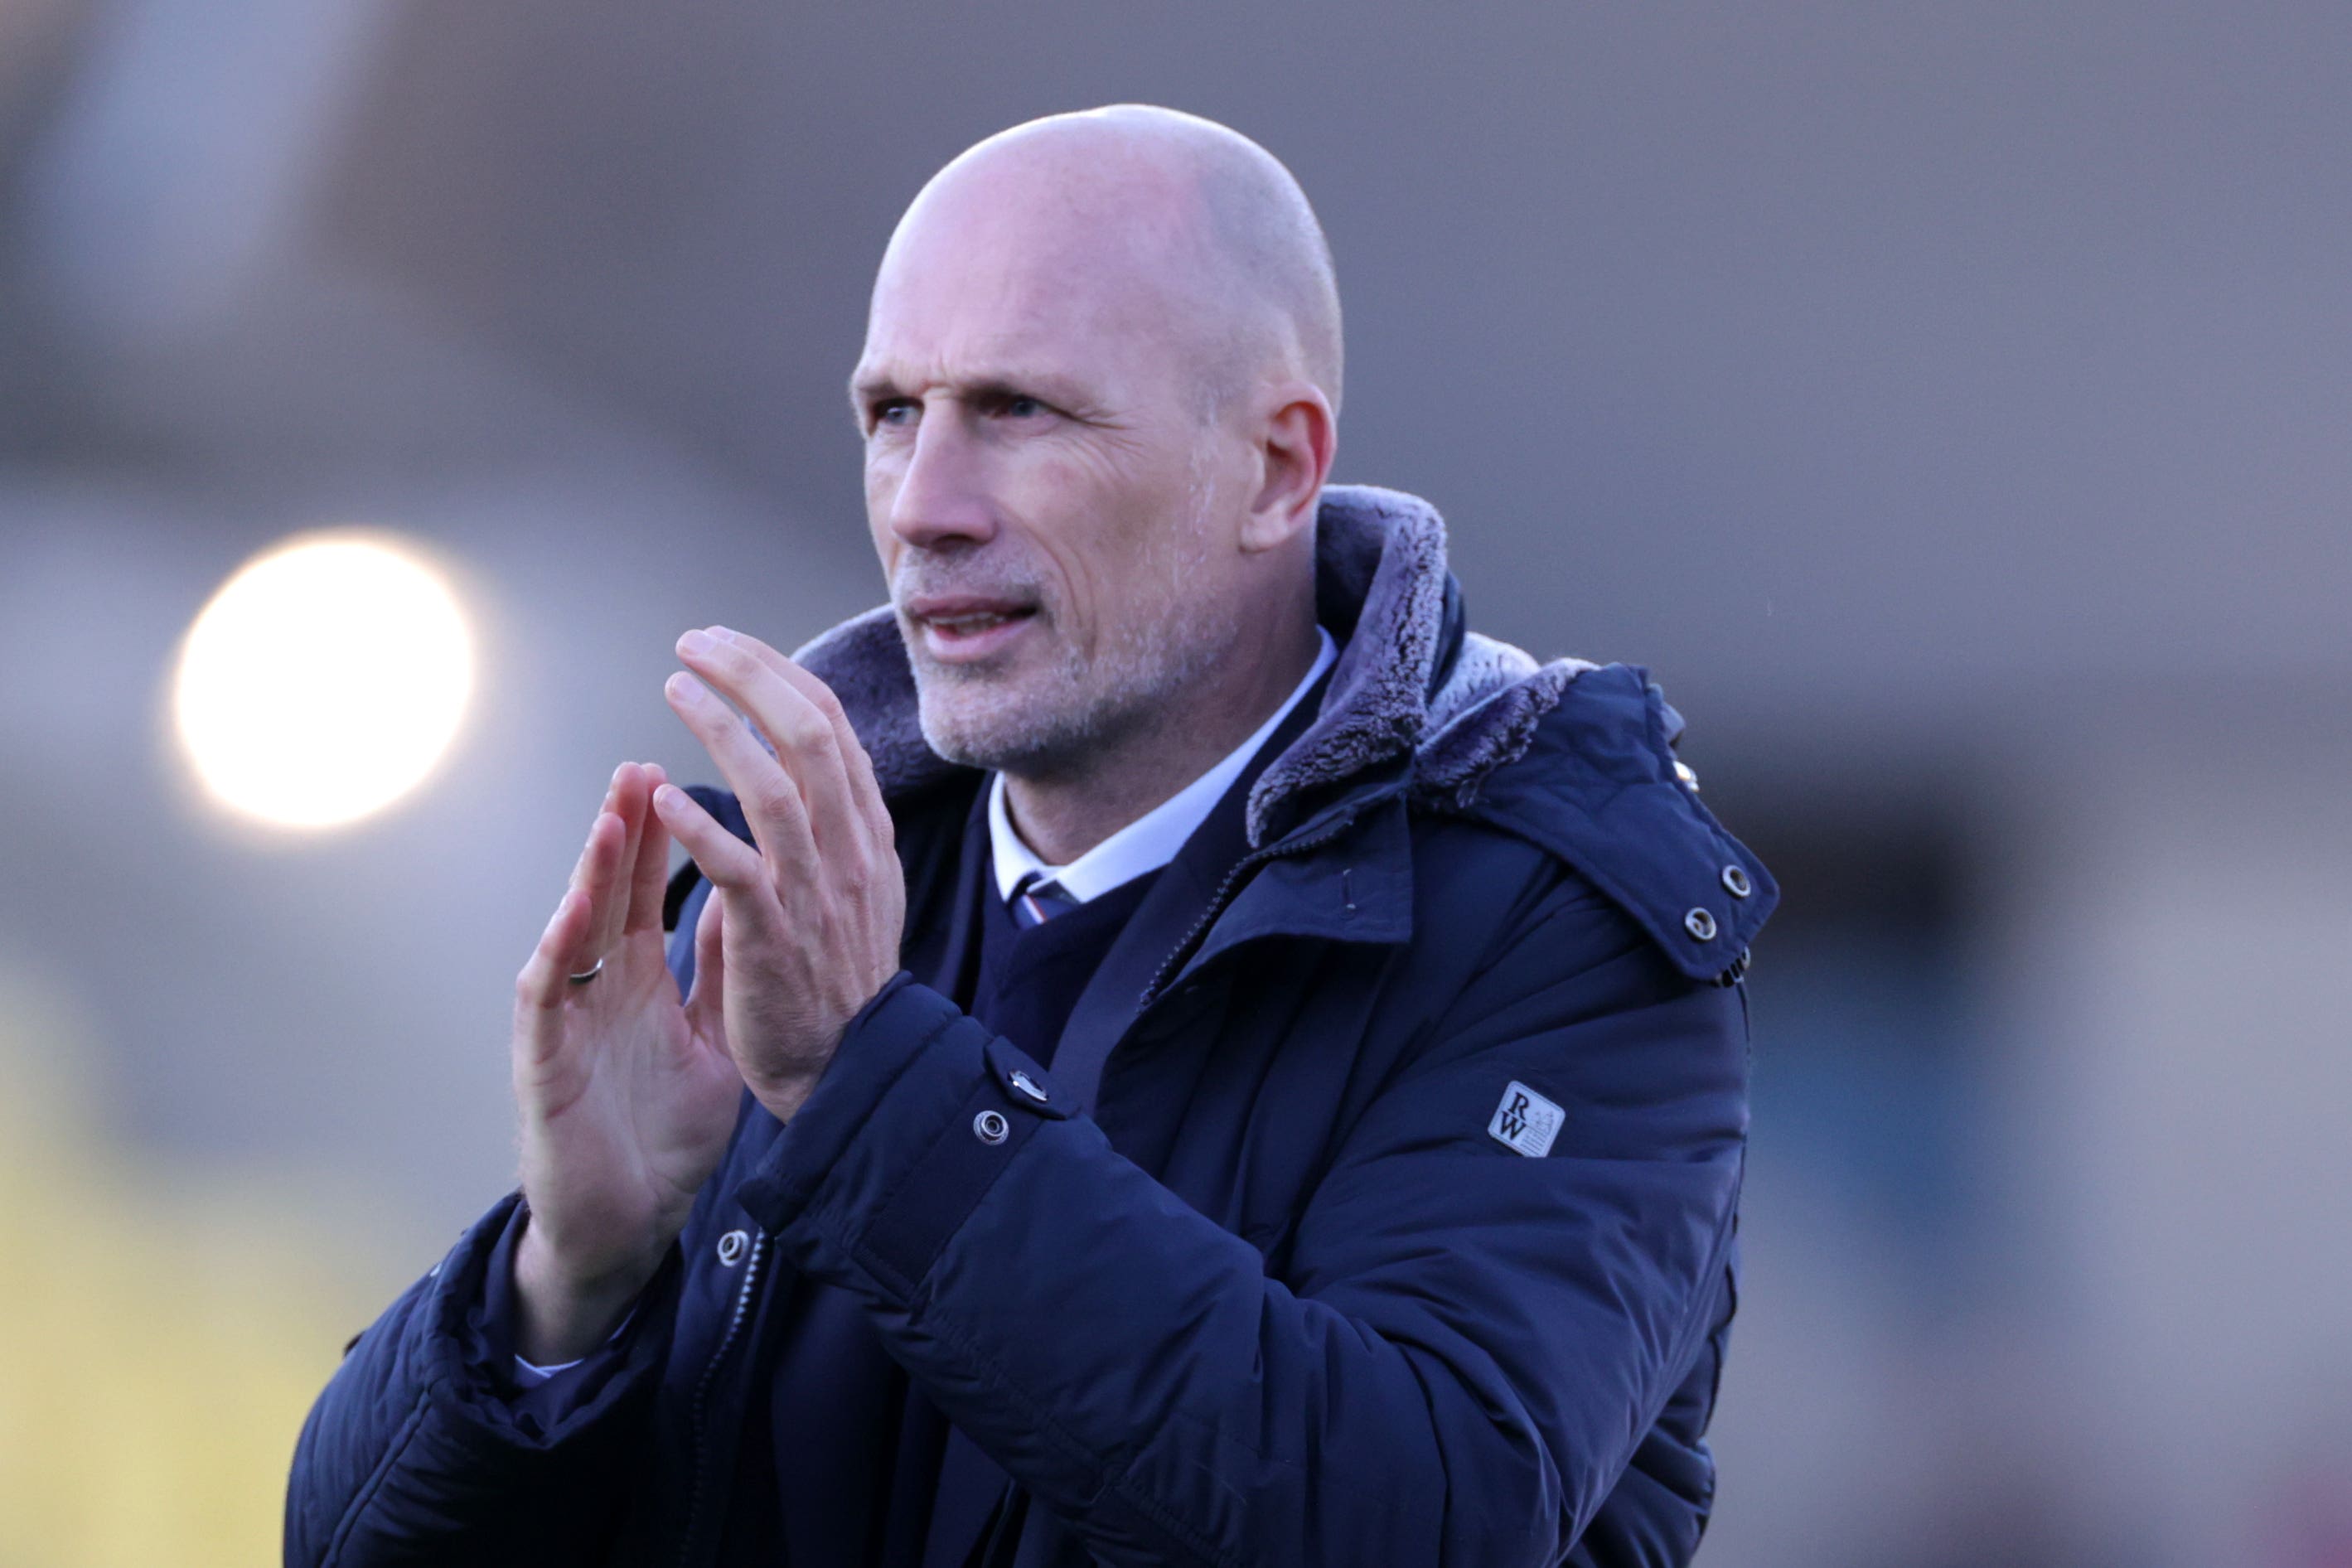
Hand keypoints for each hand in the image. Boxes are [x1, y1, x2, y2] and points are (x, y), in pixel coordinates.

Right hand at [510, 761, 745, 1361]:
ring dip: (589, 876)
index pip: (644, 890)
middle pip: (605, 894)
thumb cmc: (662, 1135)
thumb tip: (741, 894)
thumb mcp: (711, 1037)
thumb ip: (720, 969)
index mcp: (636, 980)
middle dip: (621, 830)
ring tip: (611, 818)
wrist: (627, 1224)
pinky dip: (555, 957)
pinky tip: (569, 917)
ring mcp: (567, 1023)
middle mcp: (597, 989)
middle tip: (636, 765)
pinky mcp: (544, 1065)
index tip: (673, 773)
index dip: (658, 835)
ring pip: (571, 934)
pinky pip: (546, 1003)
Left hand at [653, 625, 904, 1123]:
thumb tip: (803, 763)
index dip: (778, 674)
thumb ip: (836, 825)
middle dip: (751, 675)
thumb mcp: (861, 887)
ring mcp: (816, 892)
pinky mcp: (775, 937)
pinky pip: (740, 868)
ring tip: (675, 691)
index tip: (729, 646)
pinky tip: (665, 798)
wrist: (848, 1067)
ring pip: (777, 787)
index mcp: (866, 833)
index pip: (831, 726)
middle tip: (695, 643)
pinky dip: (702, 827)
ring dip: (721, 730)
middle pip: (810, 734)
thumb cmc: (839, 978)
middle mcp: (850, 851)